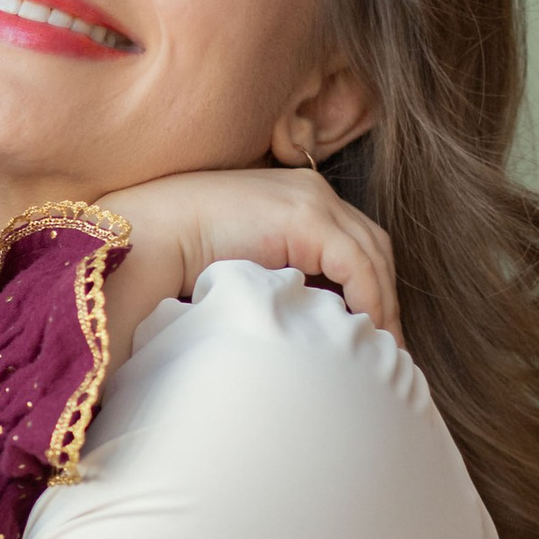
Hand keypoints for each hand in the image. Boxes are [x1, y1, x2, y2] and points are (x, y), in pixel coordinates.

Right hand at [98, 164, 399, 349]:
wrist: (149, 234)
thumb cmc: (180, 256)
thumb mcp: (245, 267)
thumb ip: (277, 279)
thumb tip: (302, 321)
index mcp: (297, 199)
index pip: (353, 243)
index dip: (371, 287)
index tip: (373, 331)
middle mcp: (311, 191)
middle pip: (372, 245)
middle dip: (385, 295)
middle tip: (388, 345)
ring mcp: (312, 199)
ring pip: (372, 253)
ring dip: (382, 302)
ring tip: (381, 347)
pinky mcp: (306, 217)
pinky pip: (356, 263)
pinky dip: (368, 298)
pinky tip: (363, 330)